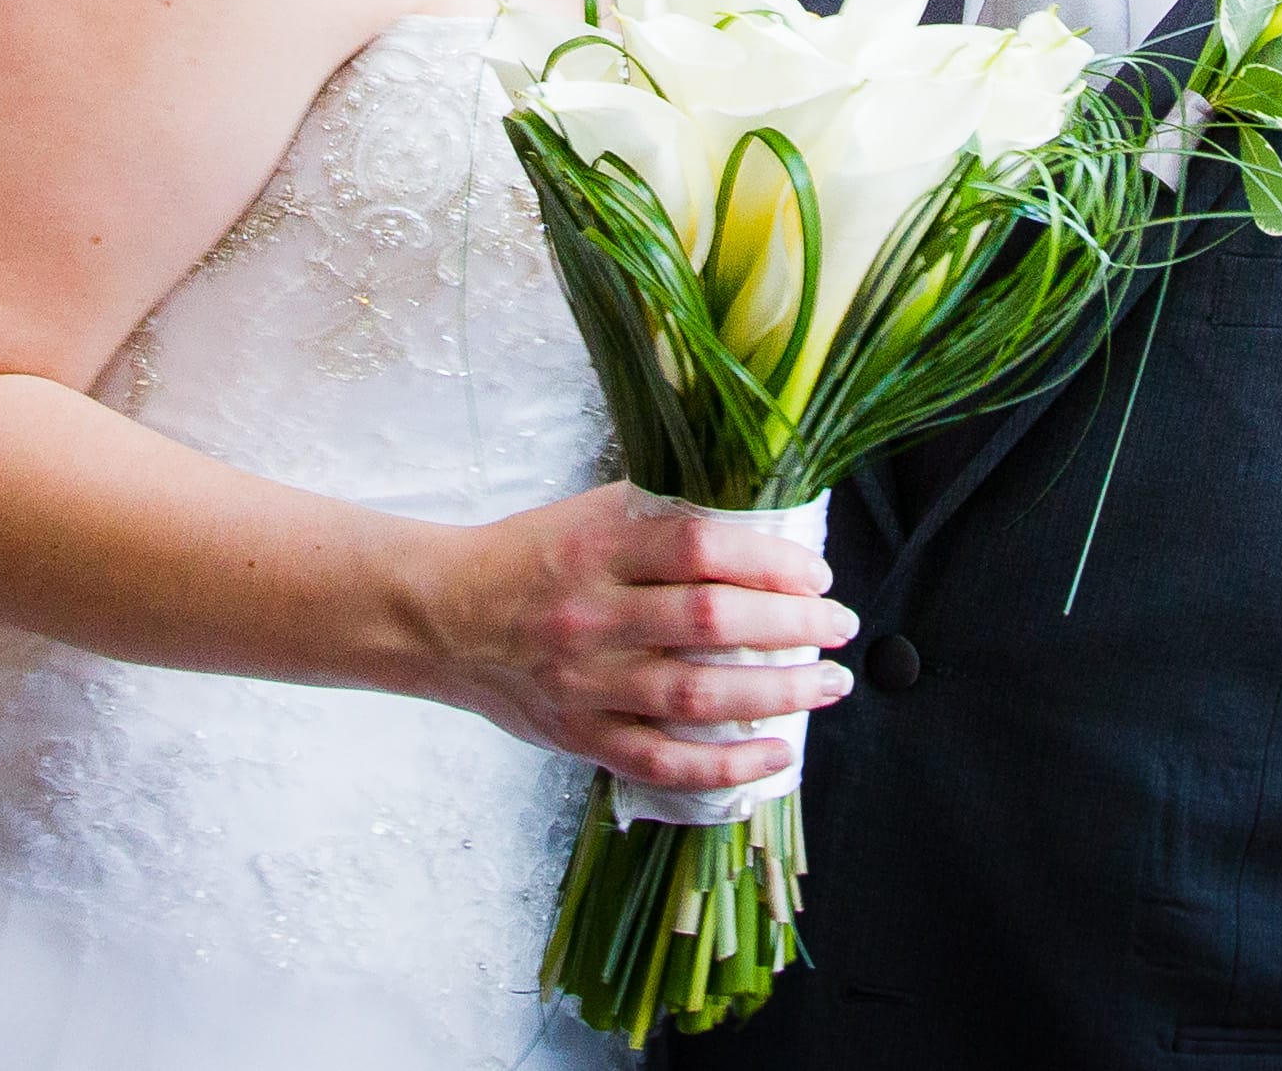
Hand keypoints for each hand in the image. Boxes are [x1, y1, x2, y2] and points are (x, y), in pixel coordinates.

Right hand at [413, 481, 856, 790]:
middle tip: (840, 627)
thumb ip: (664, 518)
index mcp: (598, 547)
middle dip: (791, 626)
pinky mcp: (580, 736)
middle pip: (710, 622)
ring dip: (776, 693)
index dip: (770, 561)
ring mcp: (585, 683)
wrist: (441, 616)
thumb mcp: (590, 515)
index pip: (702, 548)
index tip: (816, 574)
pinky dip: (726, 765)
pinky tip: (776, 753)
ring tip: (827, 684)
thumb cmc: (529, 558)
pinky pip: (664, 762)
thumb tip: (762, 527)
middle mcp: (592, 616)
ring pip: (696, 696)